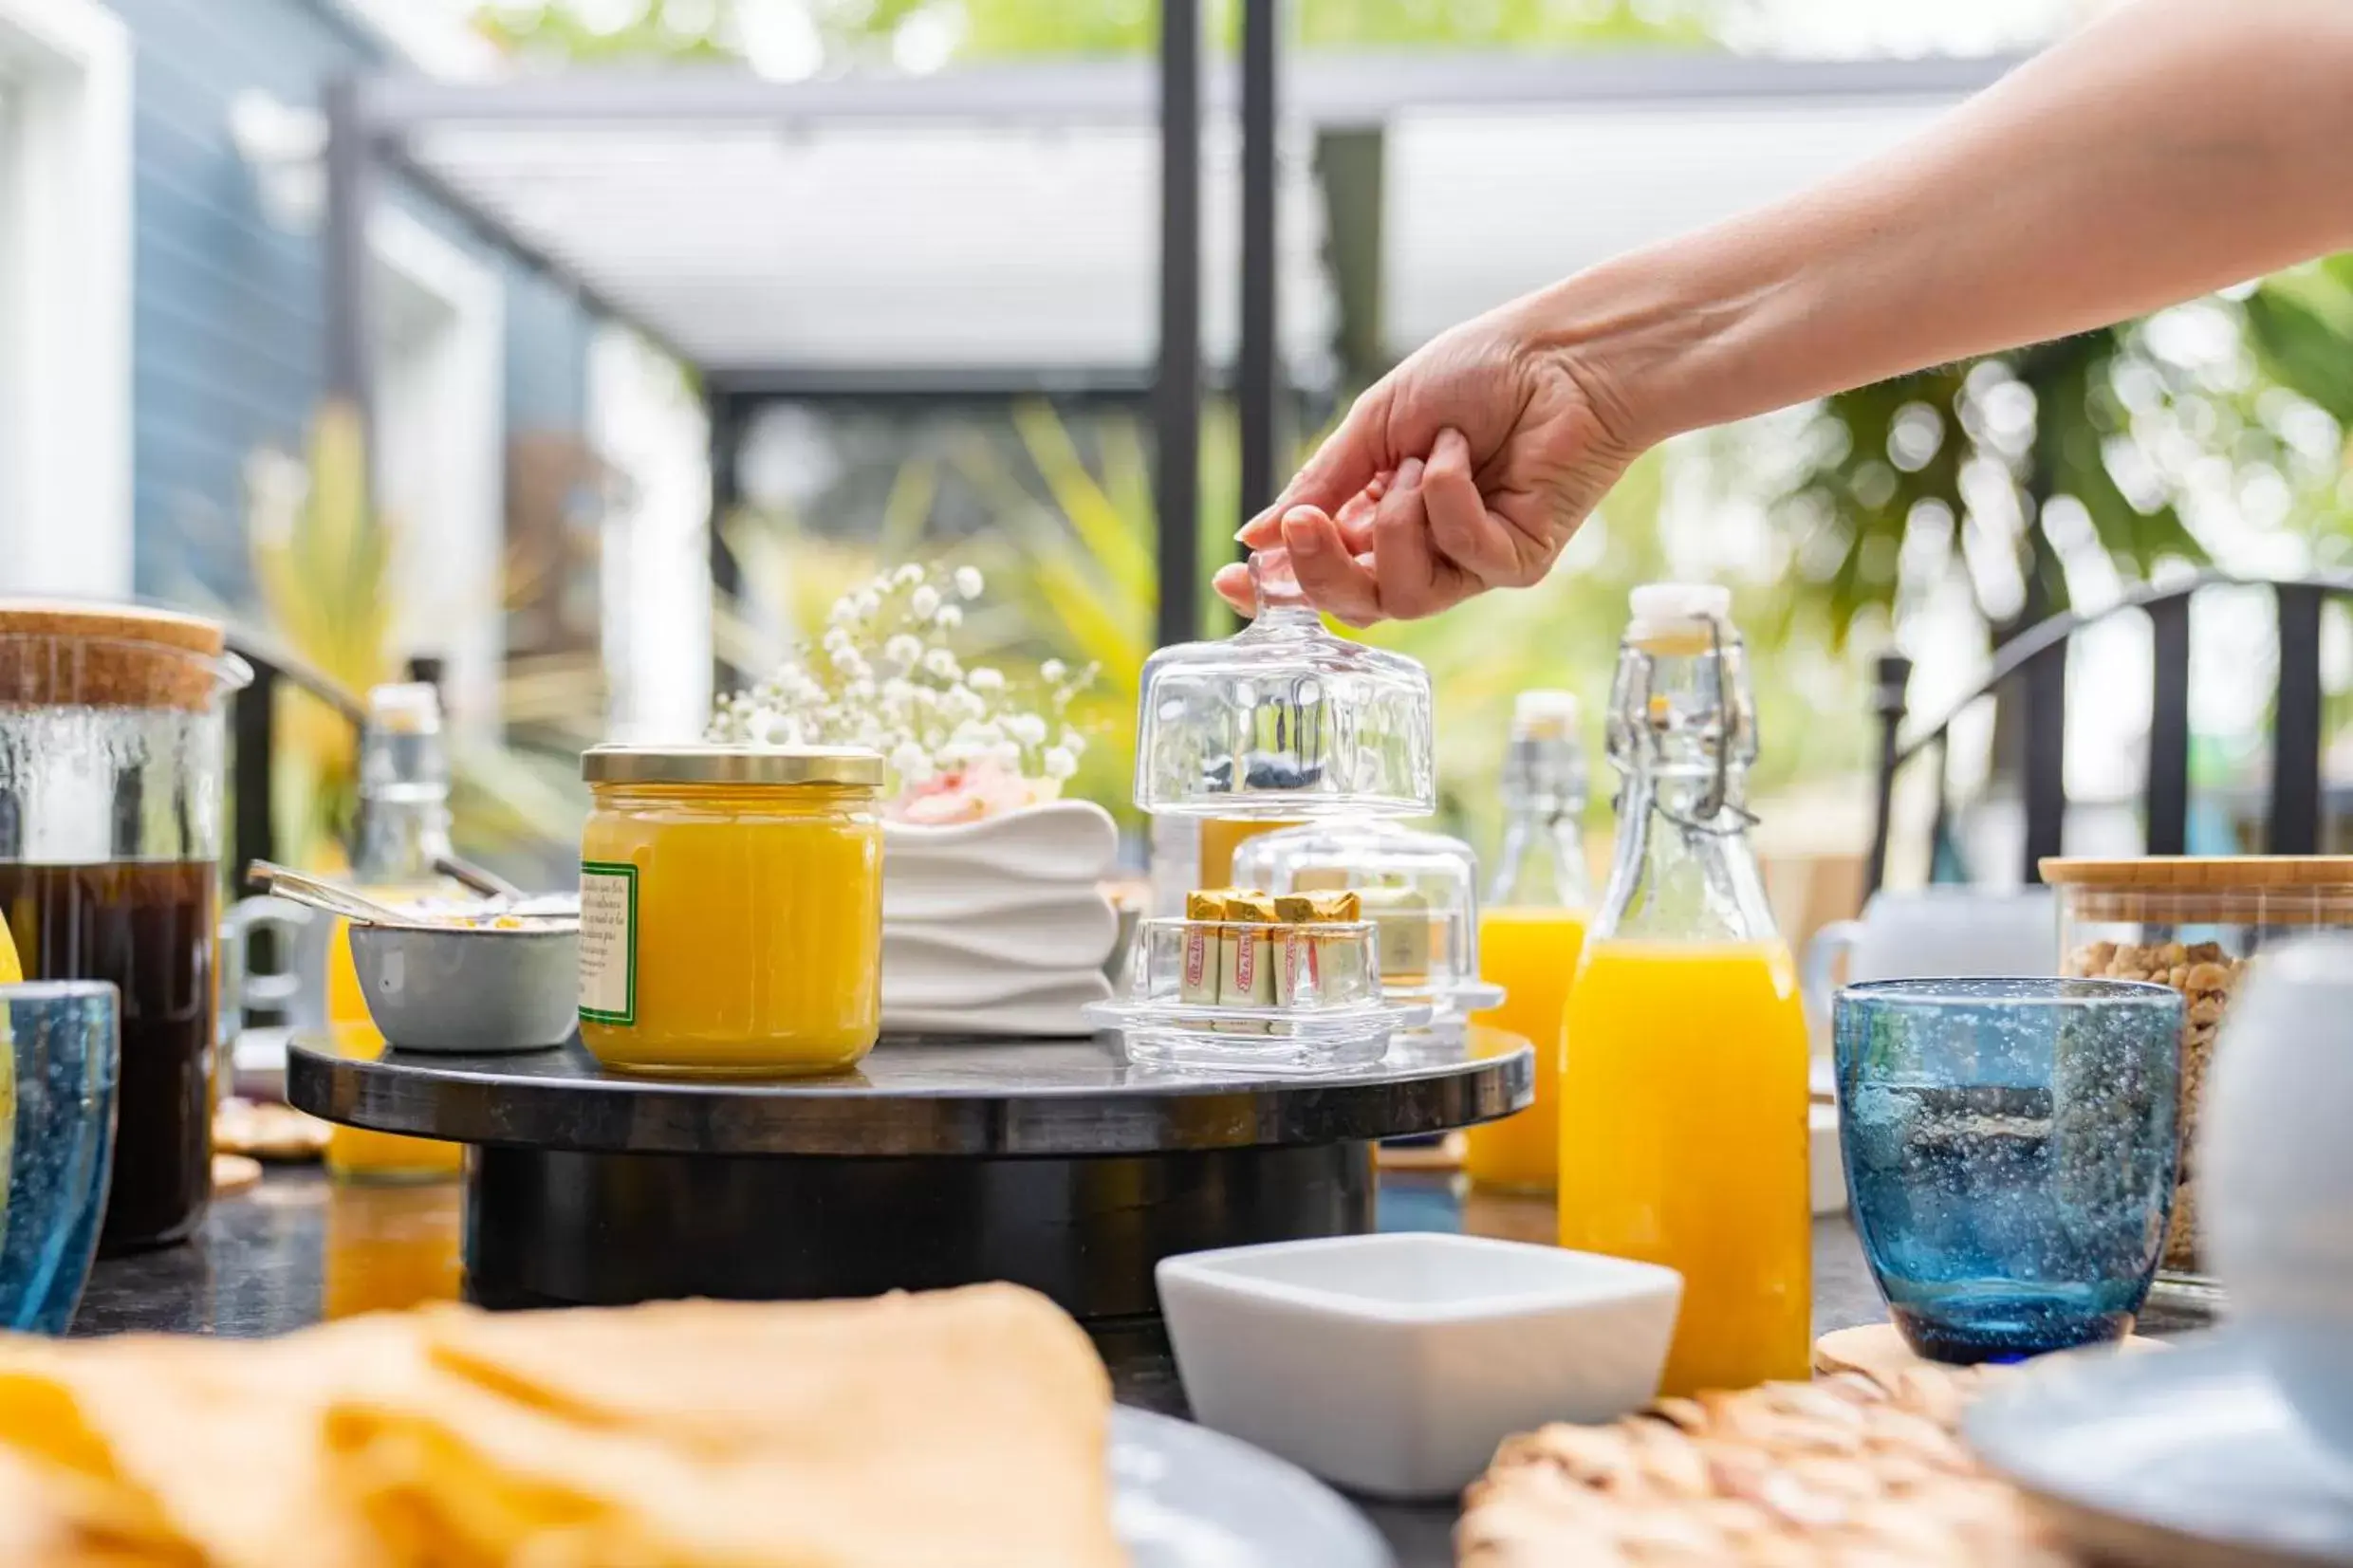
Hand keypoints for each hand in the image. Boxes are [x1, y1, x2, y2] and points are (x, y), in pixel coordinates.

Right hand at [1213, 303, 1643, 623]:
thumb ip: (1321, 483)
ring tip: (1422, 459)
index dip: (1275, 585)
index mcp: (1379, 514)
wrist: (1559, 353)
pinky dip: (1450, 500)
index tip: (1232, 578)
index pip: (1319, 571)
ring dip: (1399, 522)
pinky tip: (1465, 453)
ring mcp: (1470, 562)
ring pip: (1404, 597)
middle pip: (1355, 604)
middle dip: (1320, 570)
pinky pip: (1462, 556)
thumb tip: (1256, 537)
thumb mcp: (1376, 423)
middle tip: (1304, 525)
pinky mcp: (1518, 562)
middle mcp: (1422, 547)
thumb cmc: (1478, 373)